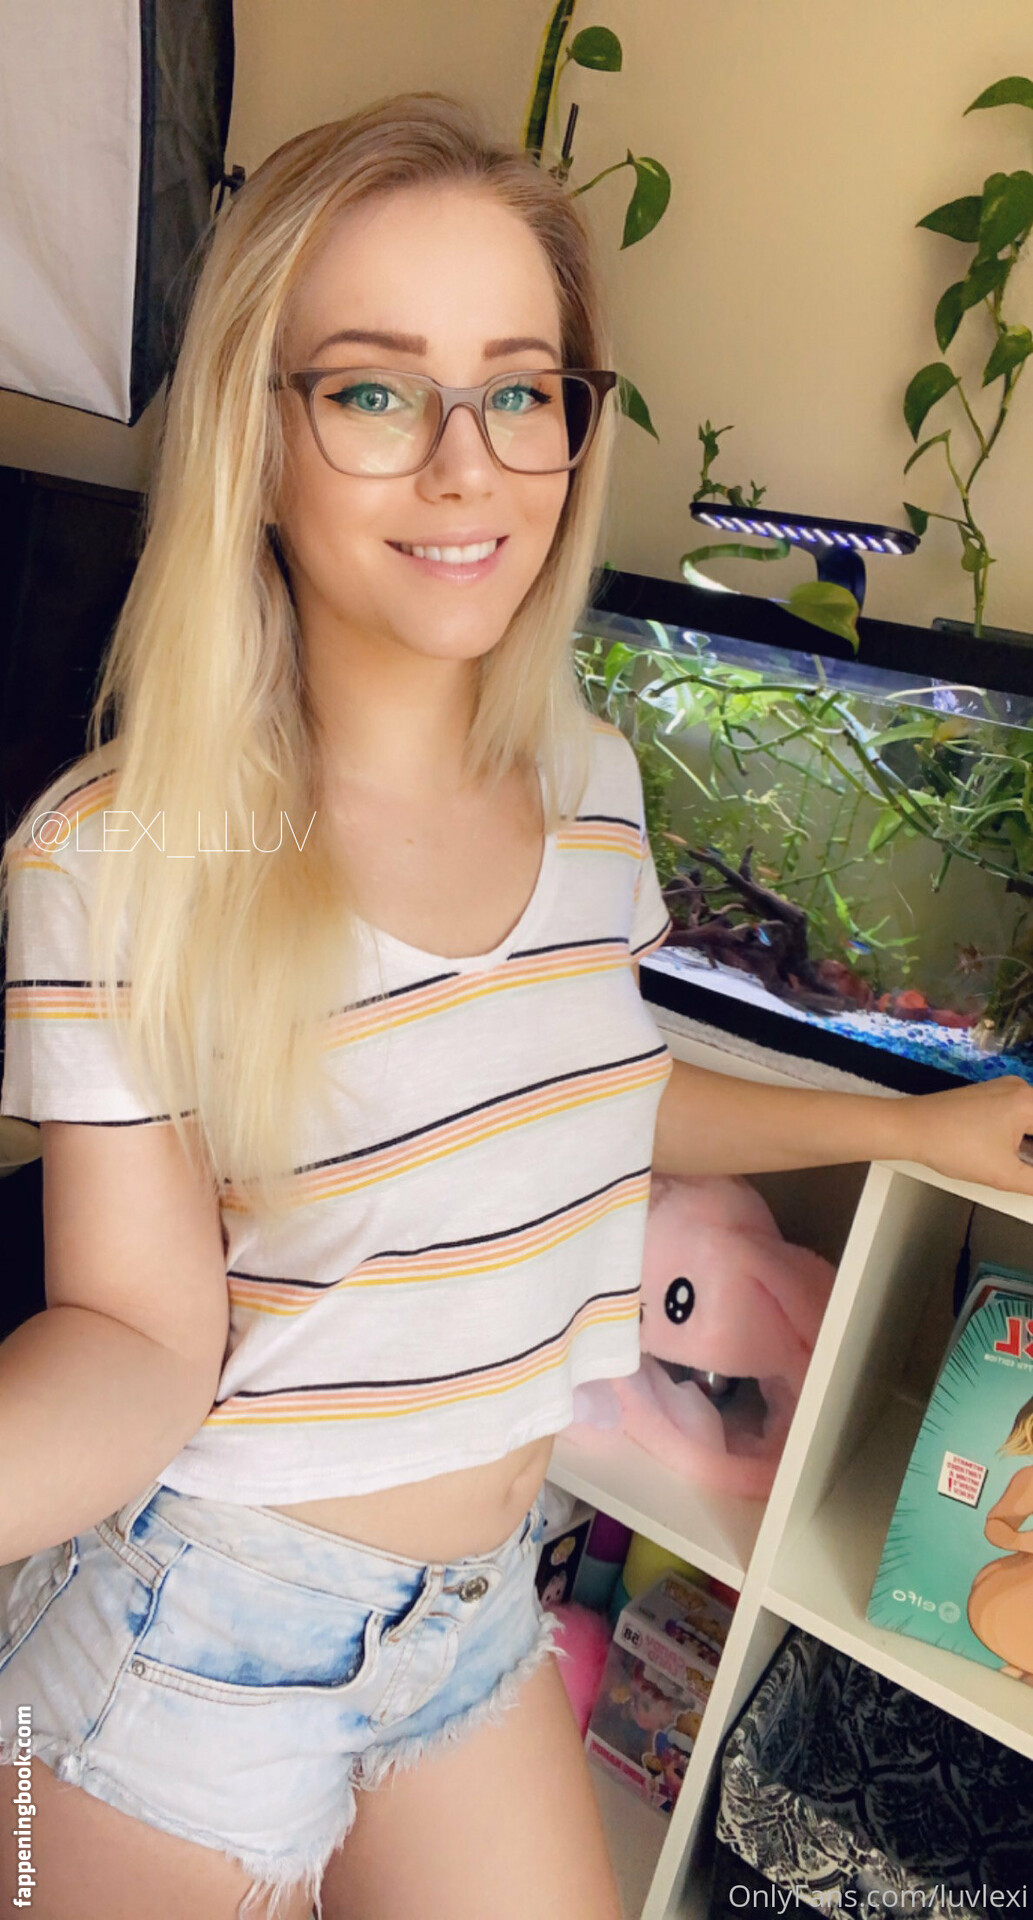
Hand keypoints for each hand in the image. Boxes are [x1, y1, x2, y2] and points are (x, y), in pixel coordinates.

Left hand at [899, 1075, 1032, 1194]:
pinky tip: (1021, 1158)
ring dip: (1032, 1146)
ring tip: (1025, 1168)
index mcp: (1030, 1101)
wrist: (908, 1128)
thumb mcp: (1004, 1174)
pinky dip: (1025, 1136)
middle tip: (1029, 1174)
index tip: (1032, 1172)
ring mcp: (1003, 1090)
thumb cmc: (954, 1147)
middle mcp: (1021, 1088)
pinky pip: (1020, 1115)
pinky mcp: (988, 1097)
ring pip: (1032, 1119)